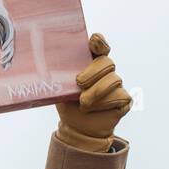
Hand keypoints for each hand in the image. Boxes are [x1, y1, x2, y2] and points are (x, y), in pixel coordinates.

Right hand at [0, 6, 14, 68]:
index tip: (5, 68)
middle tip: (5, 66)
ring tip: (4, 59)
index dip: (7, 60)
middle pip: (10, 50)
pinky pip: (9, 35)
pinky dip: (6, 42)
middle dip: (8, 59)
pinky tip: (4, 48)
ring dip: (7, 52)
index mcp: (6, 40)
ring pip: (10, 44)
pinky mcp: (10, 25)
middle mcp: (10, 37)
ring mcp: (11, 31)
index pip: (7, 52)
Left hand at [56, 34, 132, 153]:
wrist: (76, 128)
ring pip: (114, 80)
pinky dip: (104, 104)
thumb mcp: (60, 88)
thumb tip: (45, 64)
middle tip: (79, 83)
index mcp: (91, 62)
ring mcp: (116, 84)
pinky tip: (94, 109)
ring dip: (96, 92)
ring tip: (83, 103)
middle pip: (107, 62)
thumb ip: (59, 75)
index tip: (94, 40)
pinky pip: (120, 96)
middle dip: (93, 72)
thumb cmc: (68, 104)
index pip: (99, 46)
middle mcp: (106, 70)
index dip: (99, 42)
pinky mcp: (124, 99)